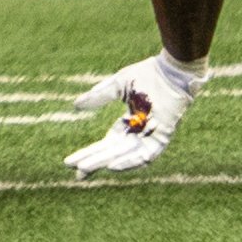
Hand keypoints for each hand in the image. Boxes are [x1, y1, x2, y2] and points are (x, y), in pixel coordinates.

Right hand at [64, 50, 204, 175]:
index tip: (71, 161)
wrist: (170, 70)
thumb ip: (98, 96)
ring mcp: (150, 136)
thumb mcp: (117, 86)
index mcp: (129, 122)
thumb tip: (75, 106)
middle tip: (75, 170)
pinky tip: (112, 166)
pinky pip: (145, 155)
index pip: (107, 143)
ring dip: (105, 162)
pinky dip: (129, 162)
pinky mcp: (161, 138)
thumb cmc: (147, 74)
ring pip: (125, 155)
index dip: (90, 152)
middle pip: (112, 152)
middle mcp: (139, 133)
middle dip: (93, 161)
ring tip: (86, 168)